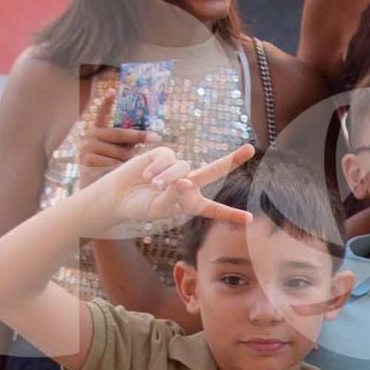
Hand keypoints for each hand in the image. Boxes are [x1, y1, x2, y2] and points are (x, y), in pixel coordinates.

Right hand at [77, 85, 160, 186]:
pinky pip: (110, 162)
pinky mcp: (85, 160)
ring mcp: (86, 146)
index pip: (102, 114)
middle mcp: (90, 135)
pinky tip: (119, 172)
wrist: (97, 189)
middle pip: (118, 133)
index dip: (107, 102)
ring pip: (117, 150)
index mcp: (99, 130)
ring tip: (129, 166)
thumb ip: (131, 140)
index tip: (112, 90)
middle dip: (138, 136)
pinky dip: (117, 167)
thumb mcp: (122, 150)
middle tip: (155, 138)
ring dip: (127, 159)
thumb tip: (153, 135)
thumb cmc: (112, 166)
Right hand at [99, 141, 255, 227]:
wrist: (119, 195)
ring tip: (153, 185)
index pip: (214, 209)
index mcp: (191, 203)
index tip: (250, 219)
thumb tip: (186, 180)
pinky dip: (158, 167)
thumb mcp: (159, 209)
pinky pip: (168, 157)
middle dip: (232, 160)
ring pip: (183, 166)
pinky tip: (146, 175)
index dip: (231, 214)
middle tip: (250, 149)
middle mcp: (188, 183)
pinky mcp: (163, 155)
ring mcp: (177, 168)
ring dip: (168, 176)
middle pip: (214, 171)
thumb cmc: (140, 207)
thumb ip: (174, 197)